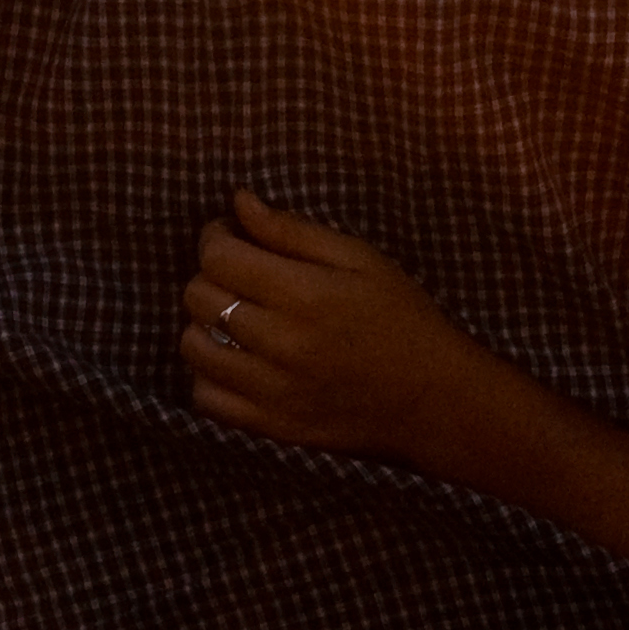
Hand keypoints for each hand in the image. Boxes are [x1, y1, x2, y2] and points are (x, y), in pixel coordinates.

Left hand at [182, 191, 549, 494]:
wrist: (435, 401)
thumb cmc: (402, 319)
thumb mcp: (359, 259)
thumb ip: (292, 230)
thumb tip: (238, 202)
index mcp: (305, 294)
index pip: (217, 256)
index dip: (215, 236)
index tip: (231, 234)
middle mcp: (281, 344)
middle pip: (197, 297)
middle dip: (211, 274)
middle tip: (240, 274)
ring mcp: (273, 392)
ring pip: (192, 347)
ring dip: (205, 323)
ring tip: (237, 317)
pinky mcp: (271, 428)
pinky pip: (205, 398)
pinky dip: (210, 375)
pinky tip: (239, 360)